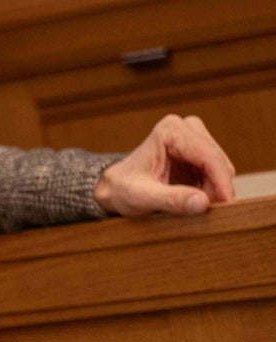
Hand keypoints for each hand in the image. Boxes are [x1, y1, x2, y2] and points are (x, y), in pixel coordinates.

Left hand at [96, 114, 235, 216]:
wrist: (115, 188)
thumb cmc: (122, 189)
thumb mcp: (141, 198)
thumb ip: (171, 200)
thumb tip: (203, 203)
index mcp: (170, 131)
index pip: (207, 156)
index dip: (220, 181)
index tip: (226, 203)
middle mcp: (186, 128)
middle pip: (218, 161)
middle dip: (217, 187)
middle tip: (209, 212)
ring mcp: (195, 139)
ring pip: (221, 167)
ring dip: (216, 189)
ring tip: (197, 208)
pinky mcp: (199, 153)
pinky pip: (217, 173)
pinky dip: (212, 189)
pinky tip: (197, 202)